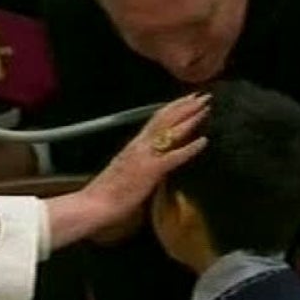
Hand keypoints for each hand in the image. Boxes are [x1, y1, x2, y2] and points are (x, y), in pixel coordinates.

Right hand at [84, 93, 209, 228]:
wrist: (94, 204)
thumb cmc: (107, 194)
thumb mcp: (126, 171)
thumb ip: (141, 162)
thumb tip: (155, 161)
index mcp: (134, 146)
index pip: (156, 120)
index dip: (173, 107)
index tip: (188, 98)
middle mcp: (139, 145)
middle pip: (165, 119)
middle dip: (185, 106)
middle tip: (203, 95)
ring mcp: (145, 156)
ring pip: (170, 130)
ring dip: (190, 118)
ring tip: (206, 108)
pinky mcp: (151, 171)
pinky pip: (174, 156)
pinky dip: (190, 148)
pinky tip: (203, 141)